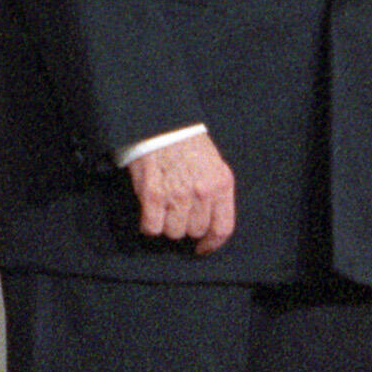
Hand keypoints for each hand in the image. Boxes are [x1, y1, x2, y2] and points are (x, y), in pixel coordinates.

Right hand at [128, 129, 236, 253]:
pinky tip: (149, 211)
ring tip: (164, 207)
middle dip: (186, 225)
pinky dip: (148, 224)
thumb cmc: (187, 144)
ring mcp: (178, 195)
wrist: (161, 124)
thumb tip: (212, 219)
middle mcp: (202, 192)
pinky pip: (152, 227)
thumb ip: (216, 191)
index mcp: (221, 184)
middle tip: (178, 212)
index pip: (223, 227)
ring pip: (174, 232)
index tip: (203, 247)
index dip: (212, 243)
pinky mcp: (153, 195)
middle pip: (195, 230)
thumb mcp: (214, 164)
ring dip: (167, 224)